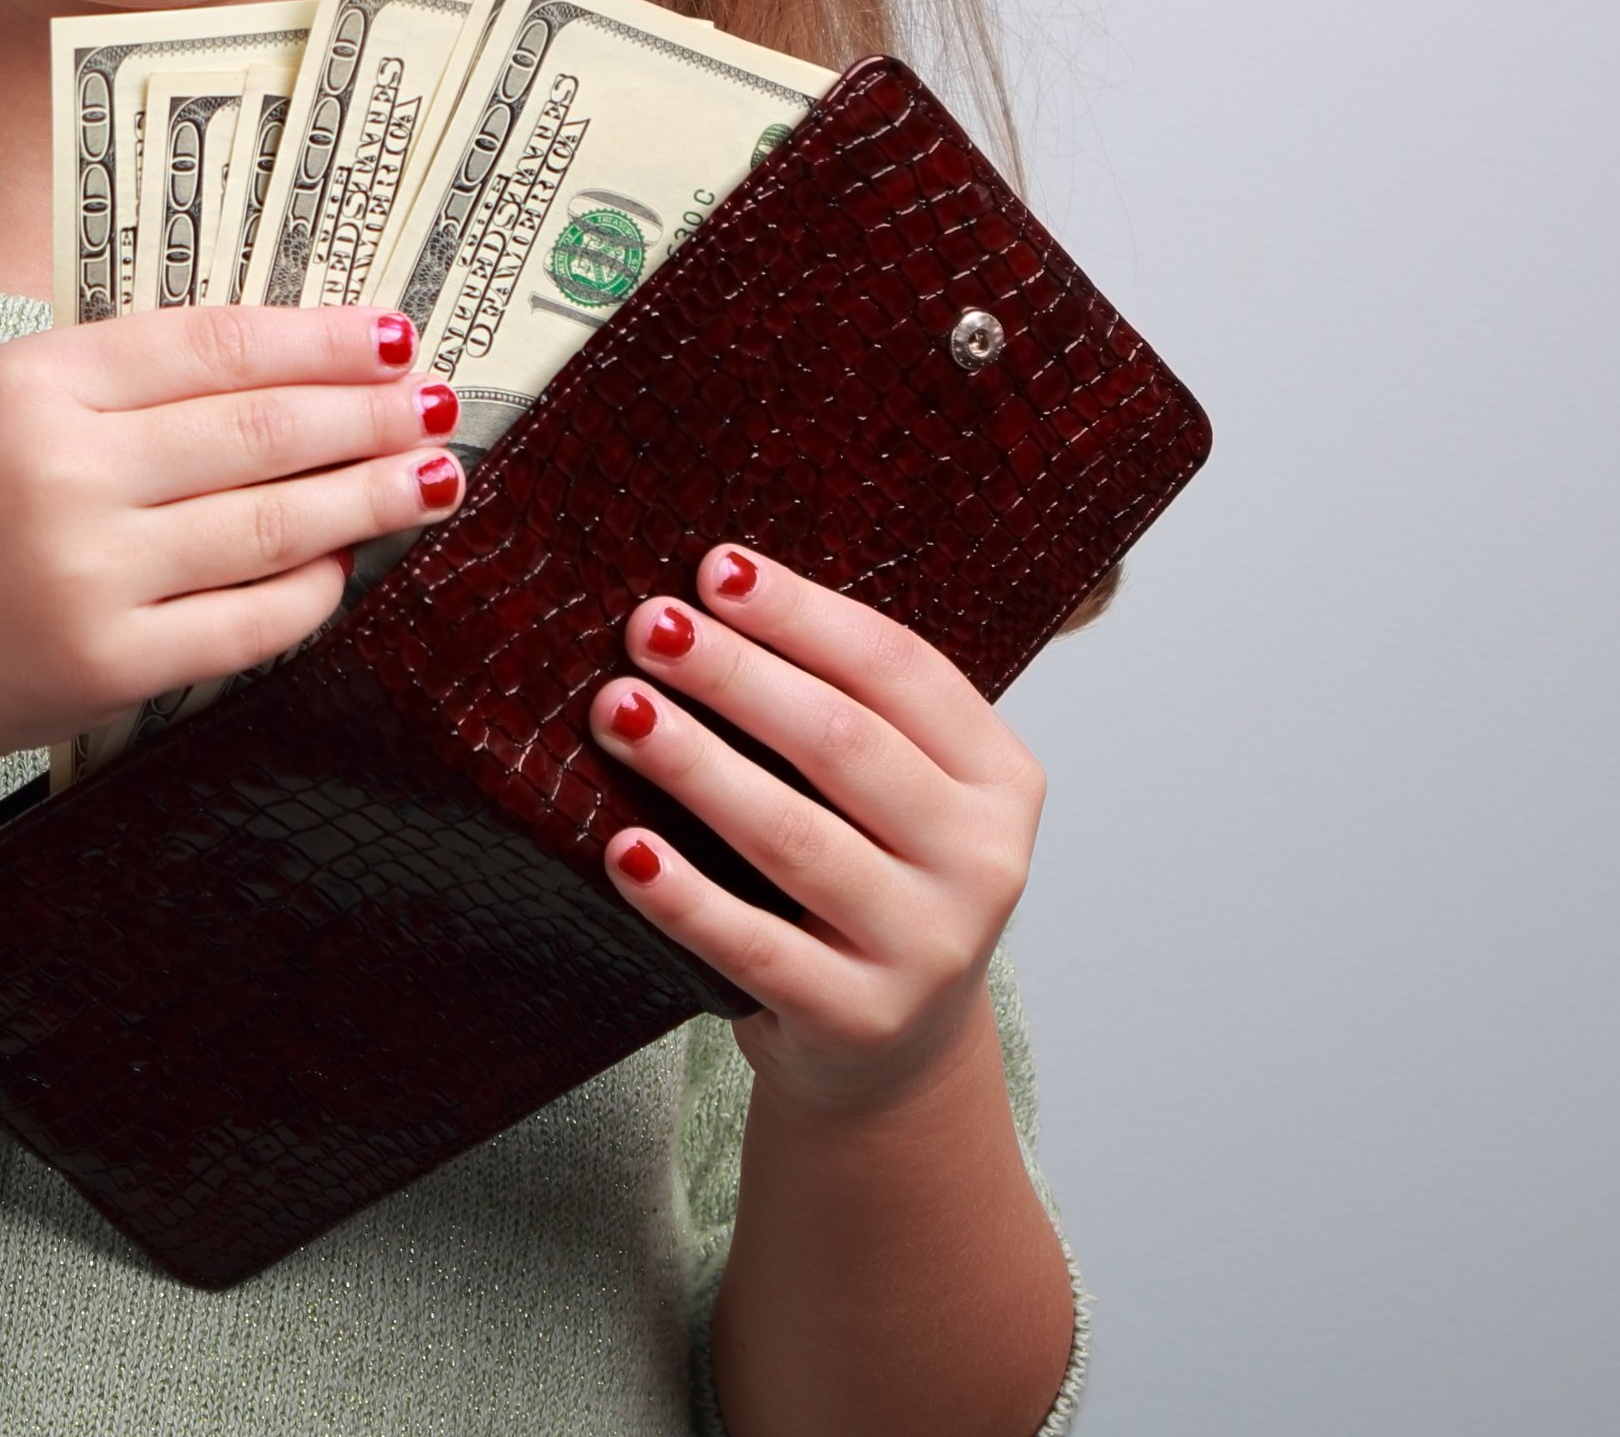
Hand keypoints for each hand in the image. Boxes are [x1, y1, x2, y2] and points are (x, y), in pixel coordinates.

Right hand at [0, 305, 463, 802]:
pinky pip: (247, 623)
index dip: (316, 338)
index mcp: (27, 384)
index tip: (390, 334)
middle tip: (439, 402)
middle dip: (368, 414)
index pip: (211, 345)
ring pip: (272, 524)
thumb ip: (107, 379)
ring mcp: (87, 576)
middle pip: (260, 430)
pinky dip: (310, 591)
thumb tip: (272, 362)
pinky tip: (347, 564)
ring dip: (370, 498)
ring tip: (434, 476)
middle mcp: (61, 473)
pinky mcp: (107, 667)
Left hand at [586, 546, 1044, 1116]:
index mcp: (1000, 779)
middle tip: (649, 627)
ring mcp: (927, 946)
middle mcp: (983, 861)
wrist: (893, 1050)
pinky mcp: (859, 1017)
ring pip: (796, 838)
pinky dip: (684, 897)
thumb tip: (710, 598)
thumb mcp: (899, 792)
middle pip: (844, 743)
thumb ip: (844, 708)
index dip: (804, 615)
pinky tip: (624, 851)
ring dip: (697, 766)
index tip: (715, 569)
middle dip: (736, 675)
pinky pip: (755, 947)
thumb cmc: (872, 879)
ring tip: (619, 712)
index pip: (900, 671)